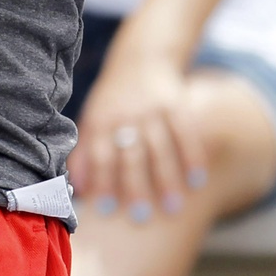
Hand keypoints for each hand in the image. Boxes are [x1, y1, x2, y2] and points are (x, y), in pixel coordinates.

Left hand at [67, 45, 206, 224]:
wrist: (141, 58)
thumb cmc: (113, 99)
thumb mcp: (93, 118)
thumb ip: (84, 151)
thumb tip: (77, 188)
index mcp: (101, 119)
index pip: (100, 154)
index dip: (102, 181)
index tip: (105, 210)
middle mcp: (126, 115)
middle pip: (131, 154)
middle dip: (135, 186)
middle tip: (141, 216)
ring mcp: (152, 109)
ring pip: (160, 148)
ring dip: (167, 179)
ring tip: (173, 207)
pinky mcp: (177, 104)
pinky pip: (186, 134)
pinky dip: (193, 157)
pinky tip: (197, 181)